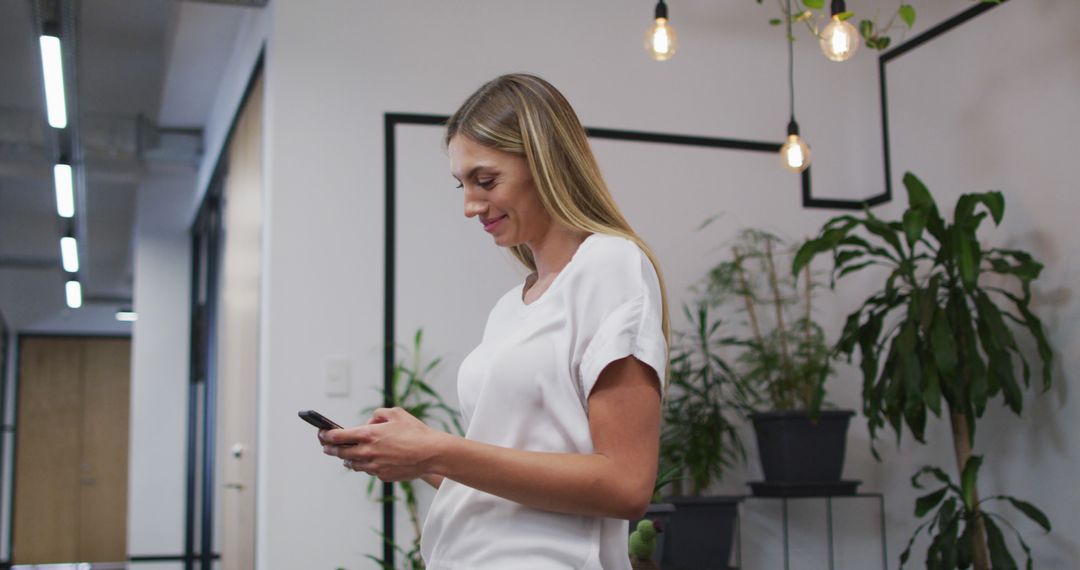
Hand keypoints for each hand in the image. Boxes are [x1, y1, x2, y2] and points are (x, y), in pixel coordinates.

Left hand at [320, 407, 443, 481]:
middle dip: (330, 449)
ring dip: (347, 458)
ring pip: (353, 464)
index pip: (338, 436)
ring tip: (346, 455)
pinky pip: (369, 470)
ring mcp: (374, 466)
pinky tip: (371, 460)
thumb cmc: (415, 432)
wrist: (431, 453)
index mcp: (368, 434)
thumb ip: (378, 415)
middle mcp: (367, 452)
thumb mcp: (396, 413)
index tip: (321, 434)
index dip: (326, 435)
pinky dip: (367, 465)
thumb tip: (369, 422)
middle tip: (325, 446)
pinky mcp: (382, 476)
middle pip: (340, 452)